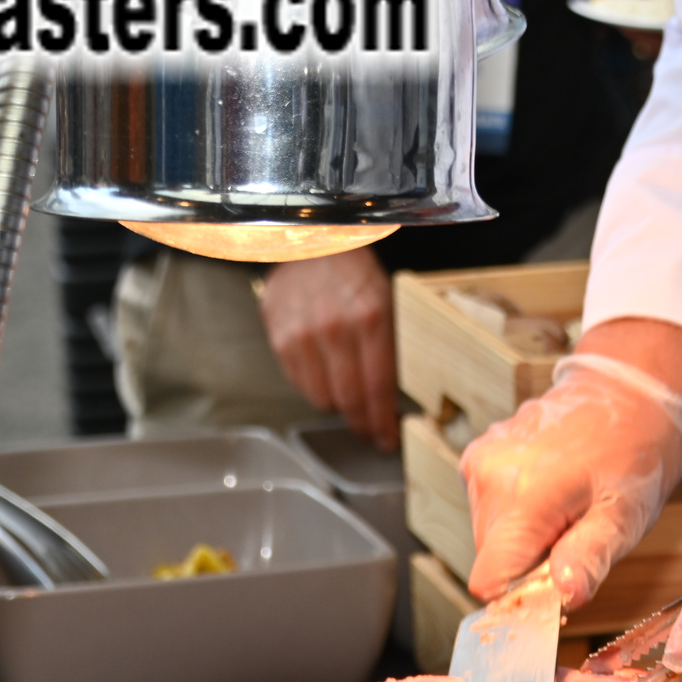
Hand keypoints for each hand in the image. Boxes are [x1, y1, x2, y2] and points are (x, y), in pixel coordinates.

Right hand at [260, 248, 397, 449]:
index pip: (379, 387)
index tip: (388, 439)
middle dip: (364, 424)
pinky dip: (316, 390)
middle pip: (351, 400)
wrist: (310, 243)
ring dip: (339, 406)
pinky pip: (301, 385)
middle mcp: (335, 328)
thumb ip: (393, 346)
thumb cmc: (354, 274)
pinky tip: (326, 381)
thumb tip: (399, 396)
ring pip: (323, 399)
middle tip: (372, 433)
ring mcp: (303, 335)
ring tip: (349, 400)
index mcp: (370, 317)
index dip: (383, 421)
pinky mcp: (281, 339)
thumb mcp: (387, 300)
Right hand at [461, 335, 681, 604]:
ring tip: (566, 509)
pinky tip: (552, 492)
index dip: (520, 595)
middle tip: (574, 535)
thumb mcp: (625, 515)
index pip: (488, 580)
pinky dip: (518, 515)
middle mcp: (488, 477)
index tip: (556, 583)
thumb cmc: (636, 452)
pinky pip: (489, 509)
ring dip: (526, 539)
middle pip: (490, 561)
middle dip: (529, 564)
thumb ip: (590, 557)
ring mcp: (479, 462)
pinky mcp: (478, 455)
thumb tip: (565, 596)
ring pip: (490, 538)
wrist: (628, 392)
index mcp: (523, 497)